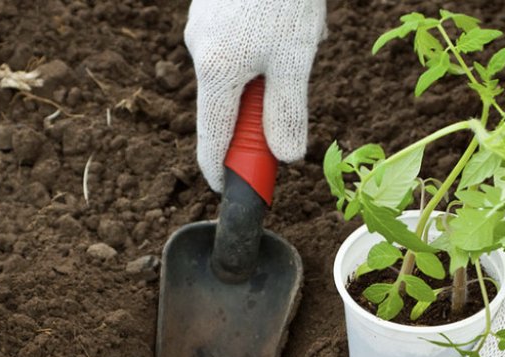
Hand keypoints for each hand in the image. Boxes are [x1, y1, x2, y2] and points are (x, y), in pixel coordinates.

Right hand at [184, 0, 325, 191]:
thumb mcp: (294, 59)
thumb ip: (288, 111)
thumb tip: (285, 156)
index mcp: (216, 72)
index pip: (213, 139)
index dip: (223, 171)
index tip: (232, 190)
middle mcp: (201, 53)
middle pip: (232, 105)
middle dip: (270, 102)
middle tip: (299, 73)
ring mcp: (204, 29)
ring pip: (245, 71)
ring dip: (278, 67)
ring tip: (303, 30)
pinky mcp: (214, 12)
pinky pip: (245, 45)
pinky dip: (272, 44)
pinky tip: (292, 17)